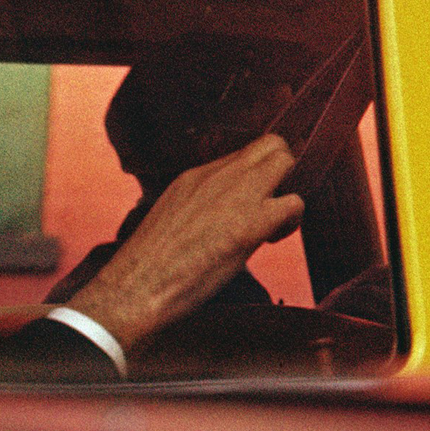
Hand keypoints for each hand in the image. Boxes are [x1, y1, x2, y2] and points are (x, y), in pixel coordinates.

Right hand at [65, 135, 304, 349]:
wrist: (135, 286)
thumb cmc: (146, 266)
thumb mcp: (167, 218)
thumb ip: (195, 208)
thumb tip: (212, 222)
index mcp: (194, 175)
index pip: (241, 155)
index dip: (255, 176)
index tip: (249, 203)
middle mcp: (216, 175)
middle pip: (270, 144)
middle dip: (280, 172)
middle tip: (270, 207)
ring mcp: (236, 194)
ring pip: (285, 161)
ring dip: (287, 192)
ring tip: (272, 226)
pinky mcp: (250, 223)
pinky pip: (294, 204)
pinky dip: (290, 222)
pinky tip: (271, 240)